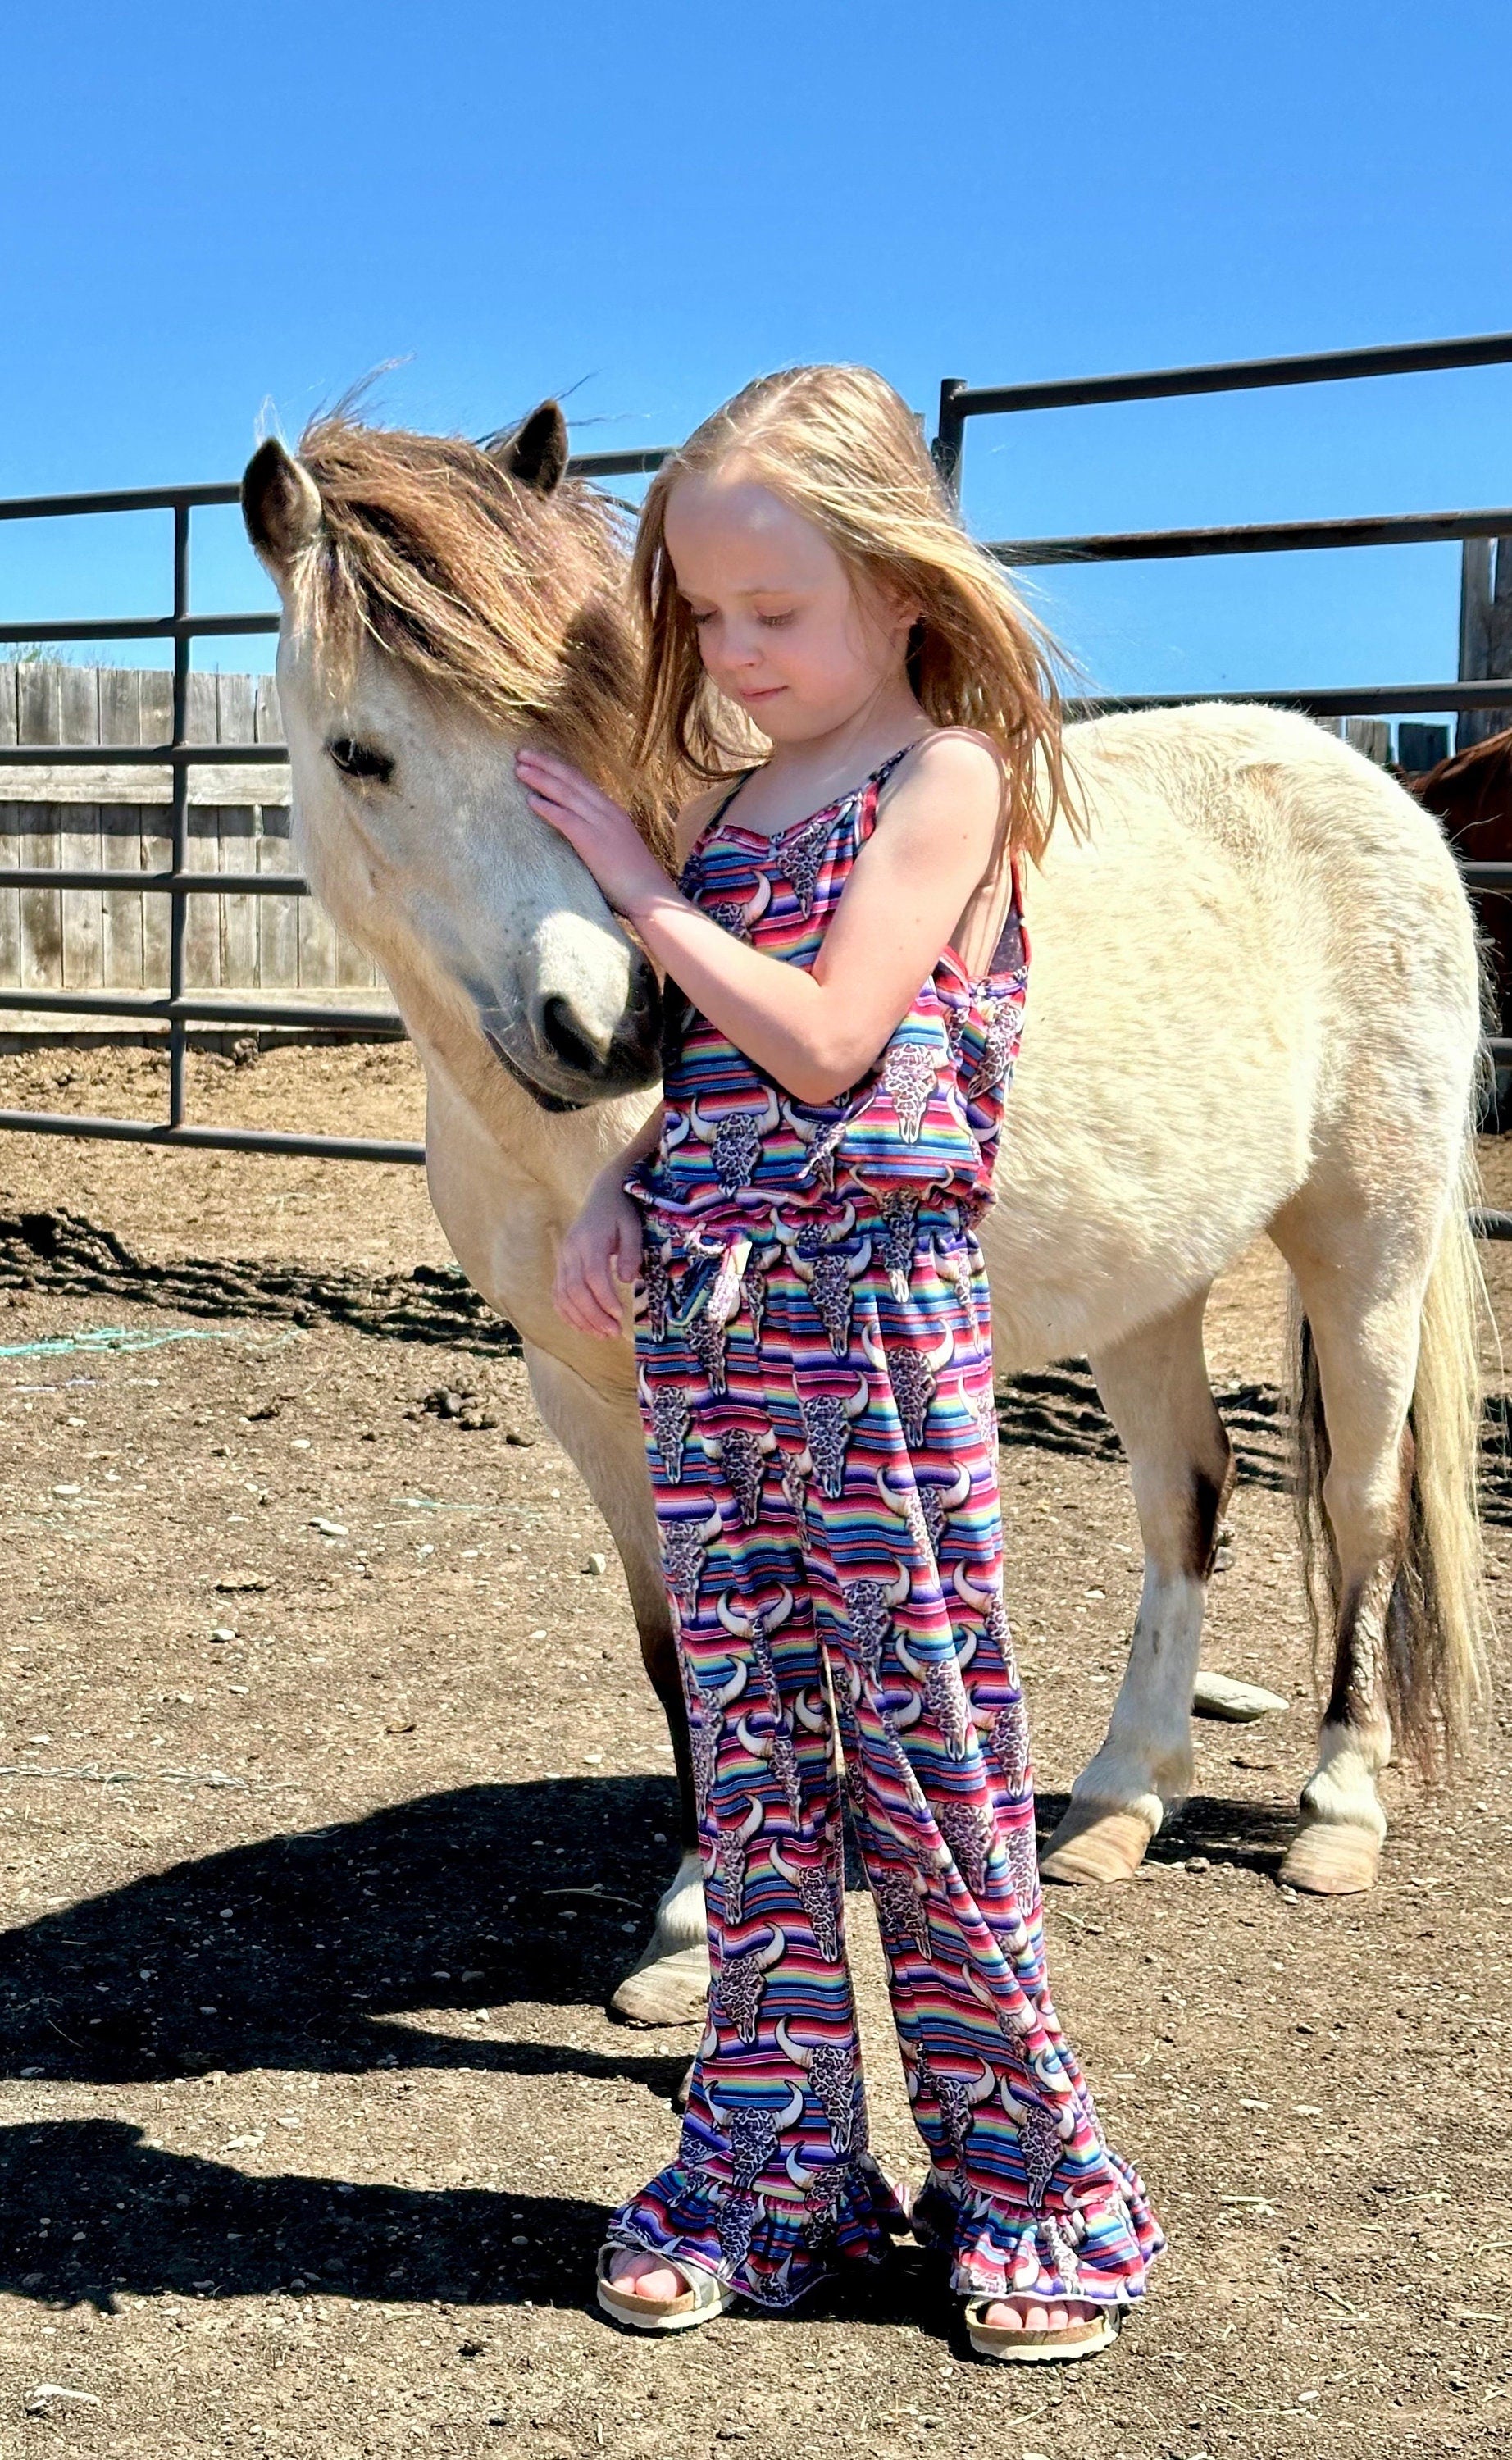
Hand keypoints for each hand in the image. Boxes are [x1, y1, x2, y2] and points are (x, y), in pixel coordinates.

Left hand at [516, 747, 670, 919]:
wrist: (651, 896)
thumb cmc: (635, 881)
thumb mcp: (617, 849)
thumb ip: (601, 837)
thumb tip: (581, 836)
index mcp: (613, 812)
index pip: (582, 782)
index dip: (558, 768)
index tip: (538, 760)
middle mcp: (608, 812)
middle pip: (572, 779)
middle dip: (545, 764)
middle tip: (521, 754)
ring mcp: (601, 825)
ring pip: (566, 793)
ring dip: (540, 779)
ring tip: (520, 769)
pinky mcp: (593, 842)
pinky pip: (566, 818)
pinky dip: (547, 808)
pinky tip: (530, 801)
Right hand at [553, 1175, 643, 1339]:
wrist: (602, 1197)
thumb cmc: (621, 1213)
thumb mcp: (632, 1227)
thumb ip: (631, 1252)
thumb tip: (626, 1279)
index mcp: (589, 1241)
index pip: (592, 1276)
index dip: (604, 1298)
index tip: (620, 1315)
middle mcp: (571, 1251)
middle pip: (575, 1290)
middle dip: (593, 1315)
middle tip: (613, 1333)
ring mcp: (563, 1260)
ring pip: (563, 1295)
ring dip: (581, 1319)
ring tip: (602, 1334)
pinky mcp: (561, 1266)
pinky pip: (558, 1294)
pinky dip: (568, 1313)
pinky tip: (583, 1326)